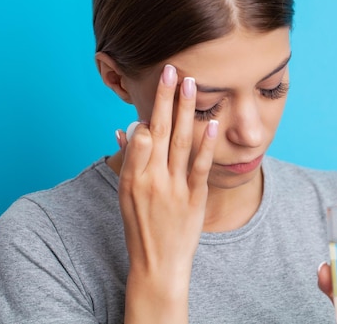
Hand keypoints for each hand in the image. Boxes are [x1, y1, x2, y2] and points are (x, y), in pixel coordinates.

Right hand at [117, 64, 218, 322]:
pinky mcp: (193, 199)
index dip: (150, 107)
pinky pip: (199, 168)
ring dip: (185, 111)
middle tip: (172, 69)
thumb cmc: (141, 228)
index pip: (140, 134)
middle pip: (158, 130)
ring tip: (191, 84)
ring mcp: (172, 189)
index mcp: (131, 176)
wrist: (157, 266)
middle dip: (165, 98)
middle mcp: (150, 179)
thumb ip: (128, 161)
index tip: (160, 82)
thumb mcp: (125, 195)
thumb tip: (124, 129)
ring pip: (179, 142)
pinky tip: (212, 123)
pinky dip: (206, 145)